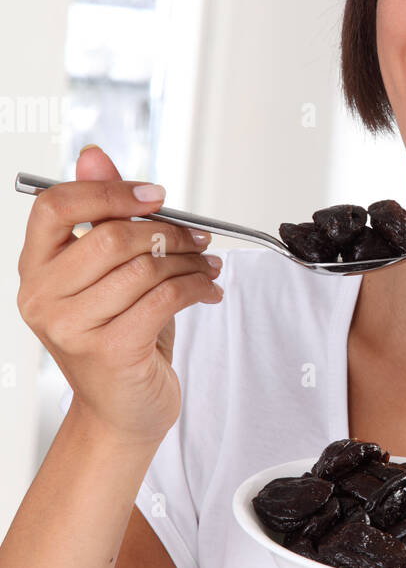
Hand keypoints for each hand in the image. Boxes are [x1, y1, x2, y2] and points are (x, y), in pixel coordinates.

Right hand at [16, 145, 223, 446]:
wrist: (122, 411)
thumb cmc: (118, 338)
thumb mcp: (108, 275)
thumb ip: (101, 216)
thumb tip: (93, 155)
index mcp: (35, 268)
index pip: (55, 206)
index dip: (108, 191)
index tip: (155, 196)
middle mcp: (43, 297)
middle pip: (110, 237)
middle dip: (168, 231)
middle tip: (200, 238)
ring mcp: (72, 327)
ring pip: (144, 268)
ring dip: (189, 262)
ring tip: (207, 267)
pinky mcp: (110, 350)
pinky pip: (164, 298)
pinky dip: (196, 289)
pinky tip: (208, 291)